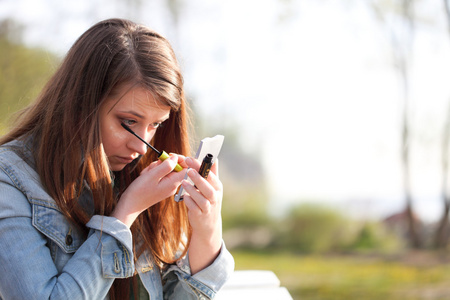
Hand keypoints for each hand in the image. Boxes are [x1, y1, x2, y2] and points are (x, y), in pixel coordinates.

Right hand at [112, 154, 187, 227]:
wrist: (129, 206)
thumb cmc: (139, 192)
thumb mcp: (152, 175)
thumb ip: (166, 166)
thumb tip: (175, 158)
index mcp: (173, 183)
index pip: (186, 168)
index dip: (180, 159)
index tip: (169, 156)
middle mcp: (172, 185)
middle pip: (174, 167)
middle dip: (162, 163)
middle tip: (153, 168)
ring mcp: (166, 186)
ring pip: (165, 169)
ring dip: (155, 168)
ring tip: (147, 174)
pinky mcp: (160, 187)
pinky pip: (159, 174)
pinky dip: (152, 173)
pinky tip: (146, 177)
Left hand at [181, 157, 222, 272]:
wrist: (208, 224)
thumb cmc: (208, 201)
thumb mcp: (213, 187)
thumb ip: (212, 173)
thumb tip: (214, 158)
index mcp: (217, 187)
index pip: (211, 176)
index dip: (201, 167)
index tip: (190, 159)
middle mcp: (214, 197)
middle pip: (208, 188)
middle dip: (199, 179)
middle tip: (188, 170)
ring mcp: (208, 207)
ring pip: (201, 199)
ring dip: (192, 190)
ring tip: (183, 182)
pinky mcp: (200, 215)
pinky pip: (194, 208)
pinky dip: (189, 201)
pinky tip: (184, 196)